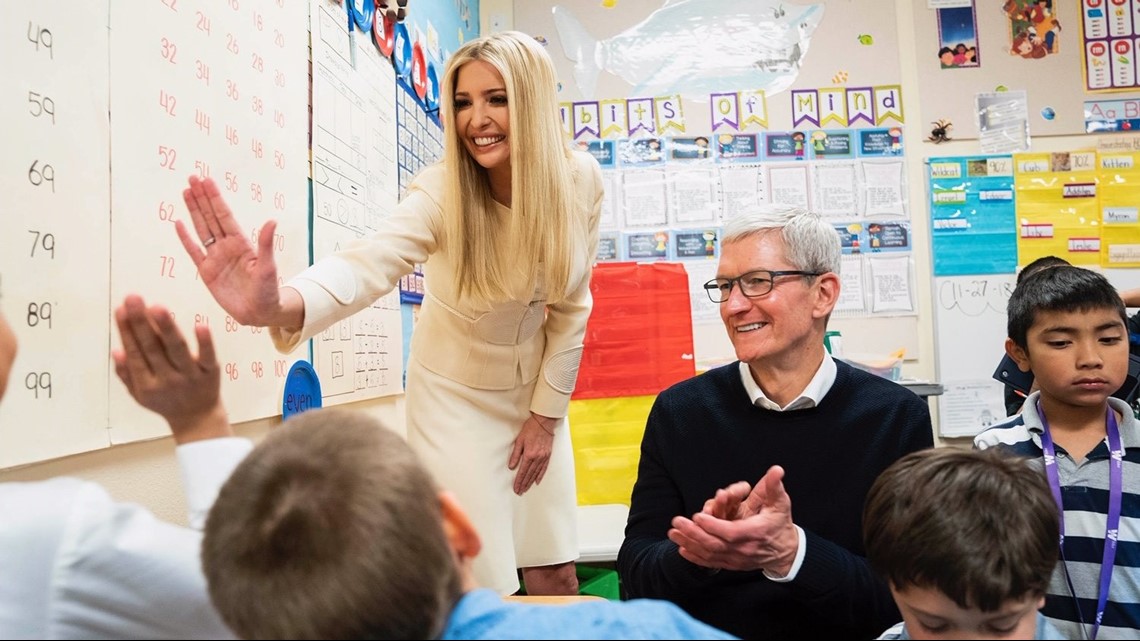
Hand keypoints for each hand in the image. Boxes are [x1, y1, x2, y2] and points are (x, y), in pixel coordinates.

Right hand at [112, 294, 231, 443]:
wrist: (198, 419)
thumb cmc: (165, 401)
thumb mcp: (140, 394)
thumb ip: (126, 374)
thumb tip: (116, 350)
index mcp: (147, 385)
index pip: (135, 354)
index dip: (127, 332)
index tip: (120, 309)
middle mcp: (168, 380)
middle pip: (153, 349)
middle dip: (141, 323)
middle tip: (133, 298)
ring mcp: (190, 376)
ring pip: (177, 350)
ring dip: (167, 328)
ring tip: (157, 307)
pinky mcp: (211, 372)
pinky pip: (207, 356)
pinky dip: (204, 342)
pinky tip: (200, 325)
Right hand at [175, 175, 291, 326]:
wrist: (259, 313)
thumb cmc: (268, 290)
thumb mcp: (268, 267)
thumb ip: (266, 244)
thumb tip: (272, 221)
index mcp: (241, 243)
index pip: (224, 215)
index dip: (215, 198)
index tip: (206, 180)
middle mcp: (226, 247)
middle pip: (210, 217)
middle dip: (201, 198)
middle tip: (191, 178)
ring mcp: (215, 258)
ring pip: (201, 229)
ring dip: (193, 211)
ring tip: (185, 192)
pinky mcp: (206, 272)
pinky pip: (193, 251)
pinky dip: (185, 238)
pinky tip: (178, 223)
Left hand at [507, 412, 554, 495]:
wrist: (544, 422)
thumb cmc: (530, 429)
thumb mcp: (519, 440)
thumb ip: (515, 454)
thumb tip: (511, 466)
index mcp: (529, 454)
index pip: (522, 472)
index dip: (518, 481)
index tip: (516, 488)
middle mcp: (537, 458)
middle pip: (529, 474)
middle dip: (524, 484)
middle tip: (520, 492)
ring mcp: (543, 457)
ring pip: (536, 473)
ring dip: (530, 482)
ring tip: (526, 489)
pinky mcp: (548, 455)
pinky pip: (544, 468)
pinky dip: (540, 476)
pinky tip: (537, 481)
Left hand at [668, 465, 798, 574]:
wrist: (786, 552)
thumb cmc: (780, 524)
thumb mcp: (780, 504)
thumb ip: (774, 487)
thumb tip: (777, 470)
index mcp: (755, 532)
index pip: (731, 532)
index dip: (714, 526)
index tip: (697, 516)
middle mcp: (744, 549)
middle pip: (715, 544)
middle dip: (694, 534)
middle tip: (677, 522)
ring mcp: (737, 559)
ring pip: (710, 554)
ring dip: (689, 544)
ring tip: (673, 533)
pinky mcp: (732, 564)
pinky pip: (711, 563)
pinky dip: (695, 558)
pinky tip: (682, 549)